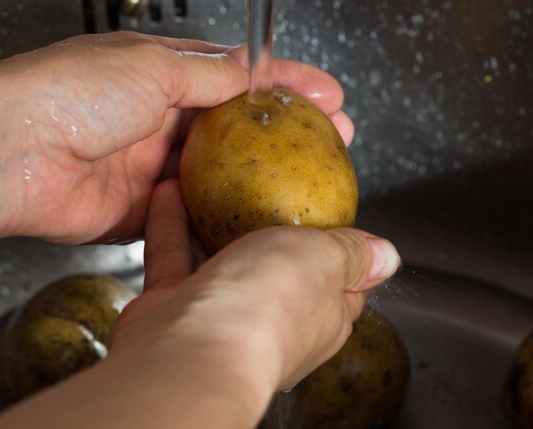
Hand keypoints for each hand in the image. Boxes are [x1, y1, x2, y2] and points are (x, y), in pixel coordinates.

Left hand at [0, 32, 354, 243]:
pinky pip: (191, 213)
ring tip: (310, 180)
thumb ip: (208, 76)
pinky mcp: (142, 209)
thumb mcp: (152, 68)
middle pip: (237, 128)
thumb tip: (250, 75)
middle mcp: (160, 119)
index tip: (327, 95)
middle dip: (286, 133)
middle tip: (333, 138)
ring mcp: (152, 166)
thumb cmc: (68, 94)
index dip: (286, 84)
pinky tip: (254, 217)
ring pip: (220, 173)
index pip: (239, 77)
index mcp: (162, 75)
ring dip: (262, 176)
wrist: (15, 155)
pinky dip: (221, 214)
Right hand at [0, 179, 398, 428]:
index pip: (339, 282)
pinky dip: (170, 225)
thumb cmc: (270, 306)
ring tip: (207, 181)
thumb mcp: (326, 259)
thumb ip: (354, 253)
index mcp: (321, 316)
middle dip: (266, 231)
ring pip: (216, 259)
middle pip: (274, 269)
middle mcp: (271, 320)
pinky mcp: (174, 308)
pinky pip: (172, 258)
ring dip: (209, 222)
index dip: (337, 250)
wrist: (191, 349)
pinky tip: (168, 191)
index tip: (327, 216)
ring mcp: (219, 316)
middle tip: (261, 188)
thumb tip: (388, 257)